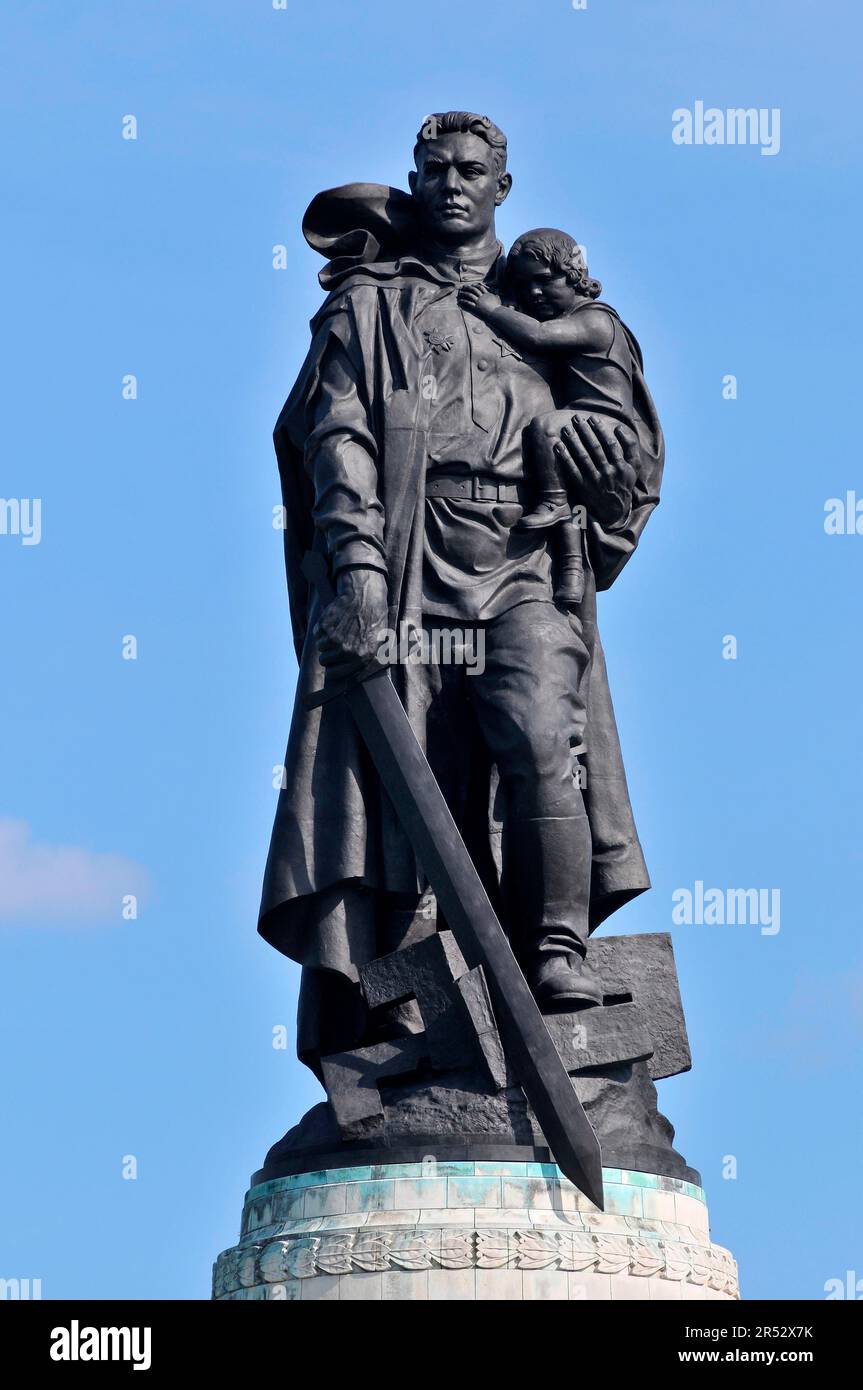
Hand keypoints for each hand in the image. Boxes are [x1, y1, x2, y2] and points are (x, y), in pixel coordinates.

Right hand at [314, 567, 388, 676]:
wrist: (365, 595)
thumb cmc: (374, 618)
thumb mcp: (379, 642)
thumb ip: (366, 659)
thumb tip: (355, 673)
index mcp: (361, 658)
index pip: (335, 674)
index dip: (333, 668)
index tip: (333, 663)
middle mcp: (346, 651)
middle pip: (324, 661)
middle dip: (328, 653)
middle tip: (337, 642)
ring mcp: (334, 638)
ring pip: (319, 647)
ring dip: (325, 639)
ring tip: (338, 628)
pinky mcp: (325, 626)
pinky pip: (316, 634)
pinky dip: (322, 628)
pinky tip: (335, 621)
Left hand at [457, 282, 500, 316]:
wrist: (495, 314)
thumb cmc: (497, 309)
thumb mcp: (497, 301)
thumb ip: (496, 296)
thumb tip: (498, 294)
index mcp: (486, 294)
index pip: (480, 287)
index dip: (475, 286)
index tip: (471, 285)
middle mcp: (482, 297)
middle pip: (473, 290)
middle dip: (468, 288)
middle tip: (463, 287)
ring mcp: (478, 302)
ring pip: (469, 296)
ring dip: (464, 294)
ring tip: (459, 294)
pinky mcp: (476, 307)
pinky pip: (468, 303)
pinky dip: (463, 302)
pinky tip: (459, 301)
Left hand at [554, 414, 639, 528]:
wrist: (614, 510)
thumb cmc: (623, 484)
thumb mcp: (634, 468)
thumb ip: (630, 447)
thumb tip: (619, 428)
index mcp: (621, 466)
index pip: (609, 443)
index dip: (600, 430)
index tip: (592, 419)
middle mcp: (608, 472)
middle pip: (594, 447)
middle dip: (584, 431)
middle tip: (576, 418)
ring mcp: (595, 480)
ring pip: (583, 457)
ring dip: (573, 441)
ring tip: (566, 429)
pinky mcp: (583, 487)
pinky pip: (572, 470)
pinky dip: (565, 458)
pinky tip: (558, 447)